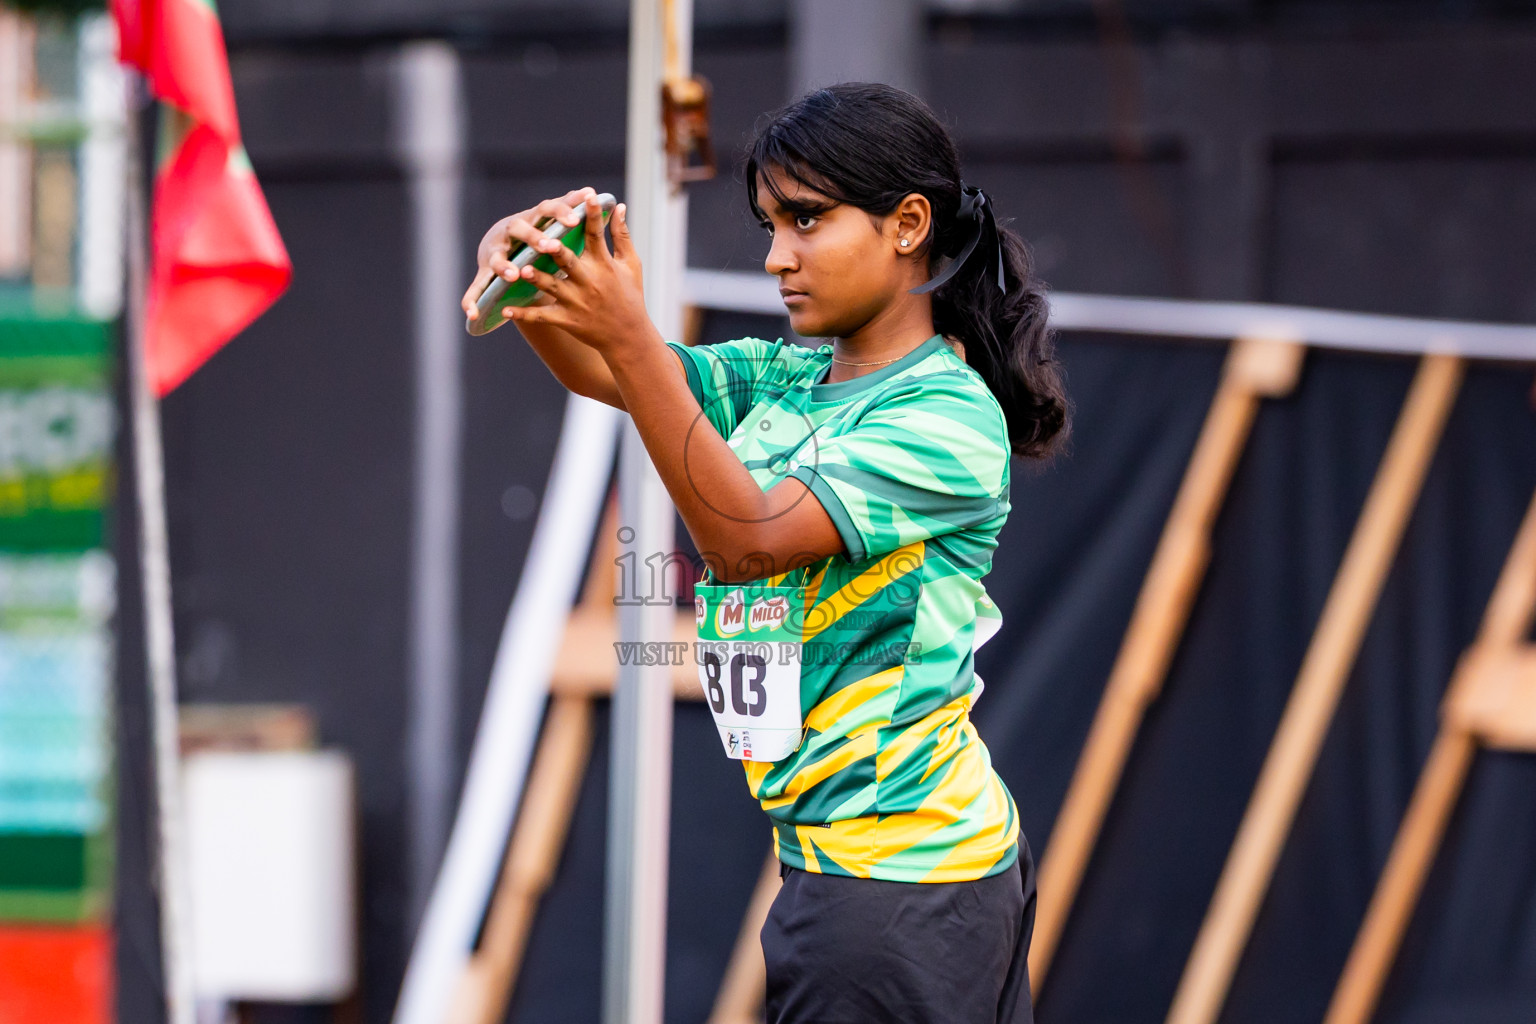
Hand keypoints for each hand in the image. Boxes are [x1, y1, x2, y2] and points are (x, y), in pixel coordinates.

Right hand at [459, 188, 593, 319]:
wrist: (502, 243)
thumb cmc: (534, 231)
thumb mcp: (549, 220)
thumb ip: (567, 208)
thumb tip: (588, 191)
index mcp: (530, 218)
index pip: (545, 210)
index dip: (559, 213)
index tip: (576, 220)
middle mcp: (509, 232)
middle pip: (519, 229)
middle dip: (534, 237)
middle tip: (551, 246)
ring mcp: (494, 252)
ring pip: (497, 258)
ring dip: (504, 266)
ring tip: (513, 276)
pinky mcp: (484, 273)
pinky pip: (477, 288)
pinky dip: (472, 300)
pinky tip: (472, 314)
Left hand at [496, 187, 655, 356]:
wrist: (628, 336)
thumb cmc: (630, 295)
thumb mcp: (631, 264)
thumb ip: (622, 235)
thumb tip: (619, 207)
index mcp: (604, 265)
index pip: (596, 235)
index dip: (592, 215)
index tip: (587, 196)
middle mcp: (589, 282)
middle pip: (569, 262)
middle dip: (557, 251)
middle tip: (543, 239)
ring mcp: (576, 302)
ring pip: (551, 287)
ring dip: (536, 278)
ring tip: (520, 269)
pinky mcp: (567, 319)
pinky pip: (542, 316)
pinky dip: (524, 314)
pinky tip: (505, 310)